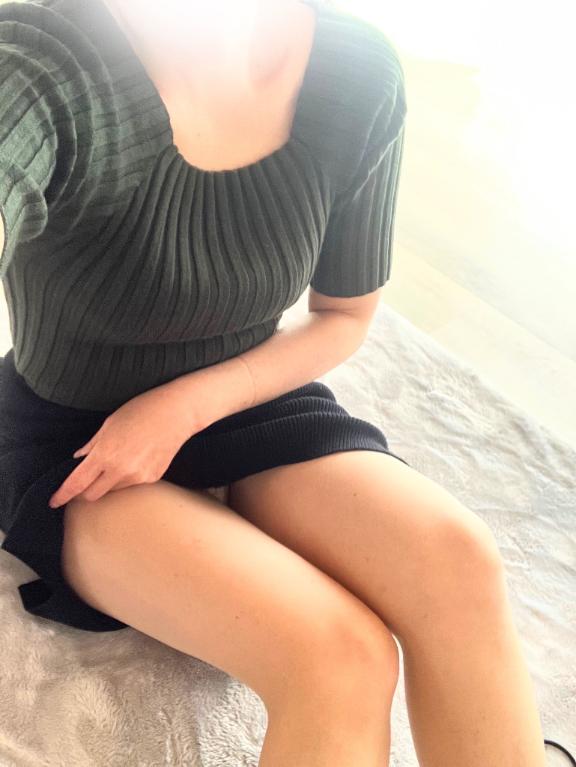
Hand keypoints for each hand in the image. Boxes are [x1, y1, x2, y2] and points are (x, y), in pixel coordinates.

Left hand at [48, 386, 198, 508]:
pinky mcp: (152, 478)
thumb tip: (80, 458)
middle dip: (85, 491)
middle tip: (85, 480)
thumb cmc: (141, 411)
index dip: (63, 495)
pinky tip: (136, 458)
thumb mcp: (109, 424)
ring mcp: (138, 476)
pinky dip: (127, 477)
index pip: (77, 483)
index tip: (54, 502)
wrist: (177, 413)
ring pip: (113, 490)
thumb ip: (92, 445)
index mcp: (105, 454)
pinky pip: (132, 484)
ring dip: (108, 482)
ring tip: (119, 460)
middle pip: (92, 495)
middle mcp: (120, 470)